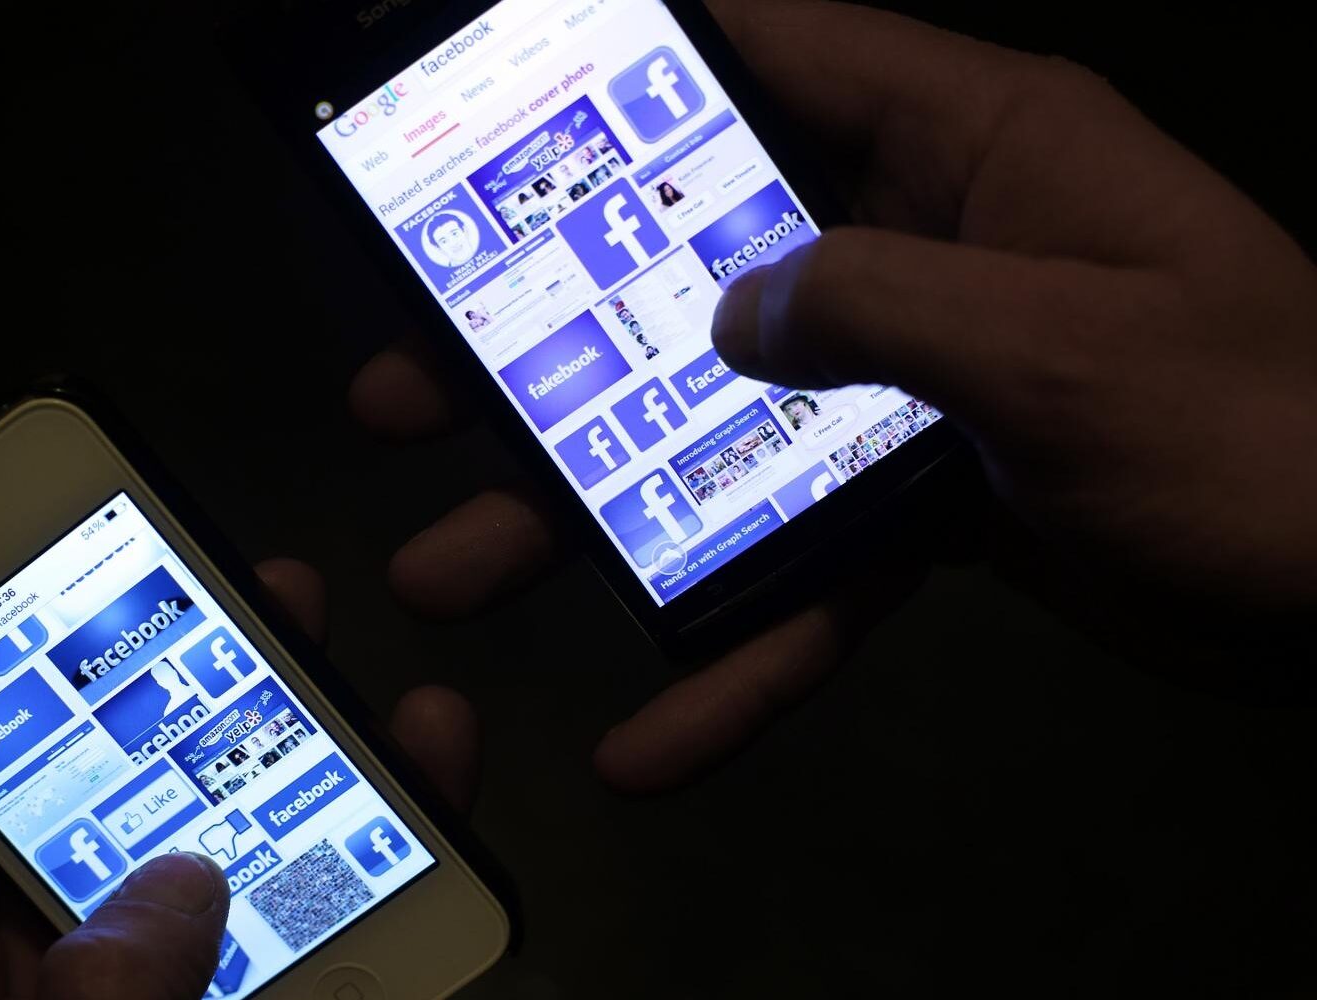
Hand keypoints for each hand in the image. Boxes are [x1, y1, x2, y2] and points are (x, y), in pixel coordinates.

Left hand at [0, 559, 478, 999]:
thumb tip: (175, 886)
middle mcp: (108, 997)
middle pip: (118, 824)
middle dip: (158, 695)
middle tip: (187, 577)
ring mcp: (227, 997)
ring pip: (265, 856)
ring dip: (302, 739)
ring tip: (312, 630)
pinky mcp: (341, 999)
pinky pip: (375, 910)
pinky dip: (411, 835)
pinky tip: (436, 758)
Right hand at [350, 0, 1314, 790]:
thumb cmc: (1258, 432)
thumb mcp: (1065, 344)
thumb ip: (881, 306)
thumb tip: (725, 318)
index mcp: (975, 154)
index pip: (785, 58)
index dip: (644, 58)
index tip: (504, 94)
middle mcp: (929, 252)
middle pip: (702, 272)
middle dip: (551, 338)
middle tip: (411, 384)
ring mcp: (921, 387)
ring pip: (727, 437)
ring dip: (597, 513)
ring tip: (459, 566)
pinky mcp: (933, 504)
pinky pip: (810, 568)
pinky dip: (740, 650)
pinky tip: (655, 736)